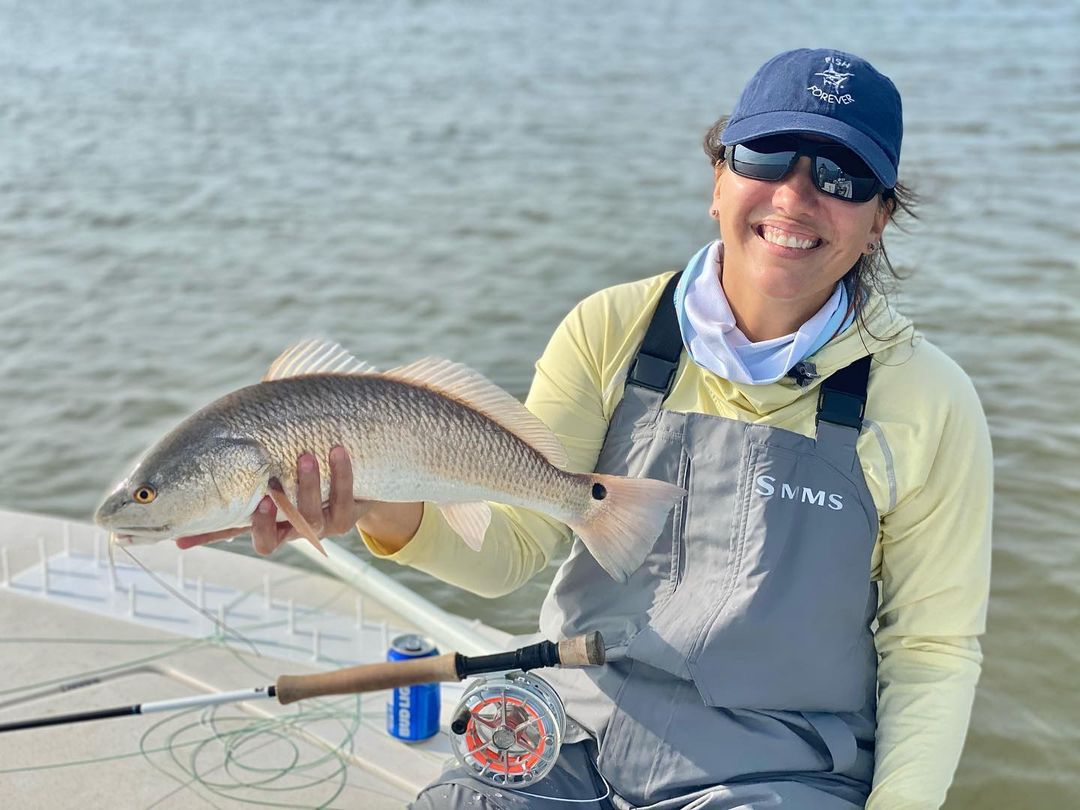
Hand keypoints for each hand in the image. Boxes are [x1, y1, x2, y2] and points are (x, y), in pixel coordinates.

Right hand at [175, 446, 369, 554]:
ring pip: (323, 510)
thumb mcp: (253, 507)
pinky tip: (337, 450)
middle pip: (299, 523)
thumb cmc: (284, 497)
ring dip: (314, 483)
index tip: (260, 500)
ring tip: (307, 453)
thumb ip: (219, 520)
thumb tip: (173, 540)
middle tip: (286, 468)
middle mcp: (302, 530)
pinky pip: (348, 495)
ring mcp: (328, 522)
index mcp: (276, 531)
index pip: (266, 542)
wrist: (339, 492)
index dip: (263, 526)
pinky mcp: (350, 511)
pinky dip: (342, 473)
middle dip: (295, 495)